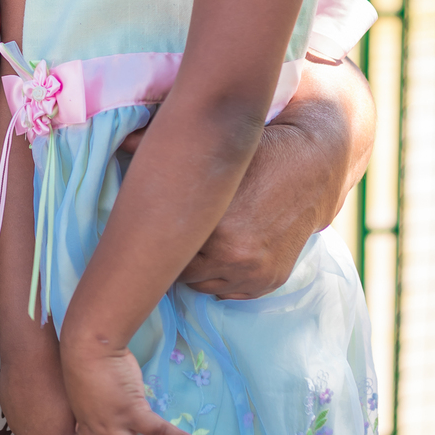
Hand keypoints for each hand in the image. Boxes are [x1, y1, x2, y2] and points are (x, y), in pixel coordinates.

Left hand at [119, 59, 372, 299]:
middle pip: (180, 269)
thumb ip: (163, 146)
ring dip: (196, 267)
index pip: (162, 247)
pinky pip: (228, 292)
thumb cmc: (258, 152)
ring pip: (201, 285)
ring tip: (199, 240)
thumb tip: (121, 141)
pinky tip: (220, 251)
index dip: (156, 236)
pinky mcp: (268, 282)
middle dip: (175, 253)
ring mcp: (252, 274)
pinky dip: (220, 276)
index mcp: (214, 225)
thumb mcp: (215, 149)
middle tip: (173, 232)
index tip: (152, 226)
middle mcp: (233, 256)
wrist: (314, 166)